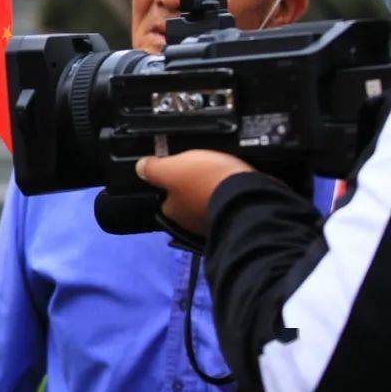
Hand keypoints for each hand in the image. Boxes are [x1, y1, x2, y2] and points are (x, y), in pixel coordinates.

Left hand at [136, 150, 253, 234]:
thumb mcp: (172, 168)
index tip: (181, 167)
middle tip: (204, 167)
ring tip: (223, 172)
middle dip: (195, 186)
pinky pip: (231, 204)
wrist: (251, 198)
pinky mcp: (239, 221)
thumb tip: (141, 168)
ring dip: (216, 190)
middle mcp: (190, 224)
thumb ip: (153, 169)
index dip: (171, 179)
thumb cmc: (206, 183)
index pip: (165, 195)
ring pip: (210, 202)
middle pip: (188, 199)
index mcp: (172, 212)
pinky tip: (237, 183)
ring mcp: (215, 224)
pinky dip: (233, 195)